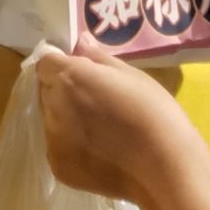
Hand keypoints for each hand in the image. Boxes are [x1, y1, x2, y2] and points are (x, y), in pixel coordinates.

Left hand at [37, 47, 208, 209]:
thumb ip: (99, 58)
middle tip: (97, 103)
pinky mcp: (58, 167)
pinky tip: (101, 152)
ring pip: (51, 121)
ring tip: (102, 131)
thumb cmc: (154, 113)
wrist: (164, 166)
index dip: (62, 67)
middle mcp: (53, 106)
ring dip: (67, 120)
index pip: (46, 63)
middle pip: (47, 92)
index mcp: (70, 77)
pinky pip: (58, 148)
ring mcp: (52, 140)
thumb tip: (80, 42)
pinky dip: (73, 147)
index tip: (83, 75)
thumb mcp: (133, 76)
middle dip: (64, 93)